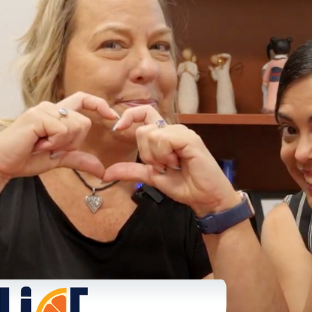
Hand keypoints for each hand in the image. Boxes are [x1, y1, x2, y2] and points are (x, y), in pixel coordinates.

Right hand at [0, 92, 119, 181]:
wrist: (1, 163)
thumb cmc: (25, 158)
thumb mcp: (58, 159)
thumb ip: (79, 159)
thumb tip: (101, 170)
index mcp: (55, 113)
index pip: (82, 98)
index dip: (99, 104)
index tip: (113, 116)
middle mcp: (50, 107)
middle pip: (84, 122)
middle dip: (73, 142)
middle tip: (50, 148)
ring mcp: (43, 110)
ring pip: (75, 126)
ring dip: (61, 144)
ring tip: (41, 145)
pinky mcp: (37, 116)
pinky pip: (62, 130)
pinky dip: (54, 143)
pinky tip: (37, 144)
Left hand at [102, 106, 238, 216]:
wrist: (205, 198)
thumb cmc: (185, 186)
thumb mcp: (152, 178)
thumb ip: (132, 171)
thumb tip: (106, 174)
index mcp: (165, 135)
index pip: (145, 113)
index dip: (130, 116)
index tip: (117, 128)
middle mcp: (174, 130)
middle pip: (143, 129)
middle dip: (145, 153)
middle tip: (161, 167)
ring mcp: (182, 133)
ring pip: (152, 135)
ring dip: (156, 157)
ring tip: (172, 166)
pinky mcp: (189, 139)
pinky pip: (164, 139)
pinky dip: (165, 155)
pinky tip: (177, 163)